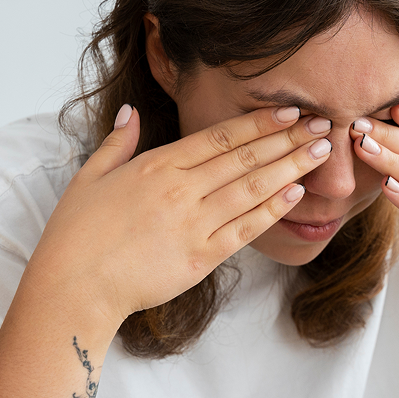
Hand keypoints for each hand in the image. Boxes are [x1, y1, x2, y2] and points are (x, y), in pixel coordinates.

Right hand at [34, 105, 332, 323]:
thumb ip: (117, 142)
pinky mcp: (200, 258)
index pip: (219, 136)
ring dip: (291, 166)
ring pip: (253, 188)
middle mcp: (180, 189)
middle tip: (324, 124)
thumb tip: (131, 112)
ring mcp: (193, 224)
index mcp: (157, 165)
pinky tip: (296, 193)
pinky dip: (272, 210)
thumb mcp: (89, 176)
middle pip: (245, 157)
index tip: (290, 111)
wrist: (74, 287)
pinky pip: (245, 230)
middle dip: (289, 138)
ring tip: (322, 152)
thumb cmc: (75, 234)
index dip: (259, 122)